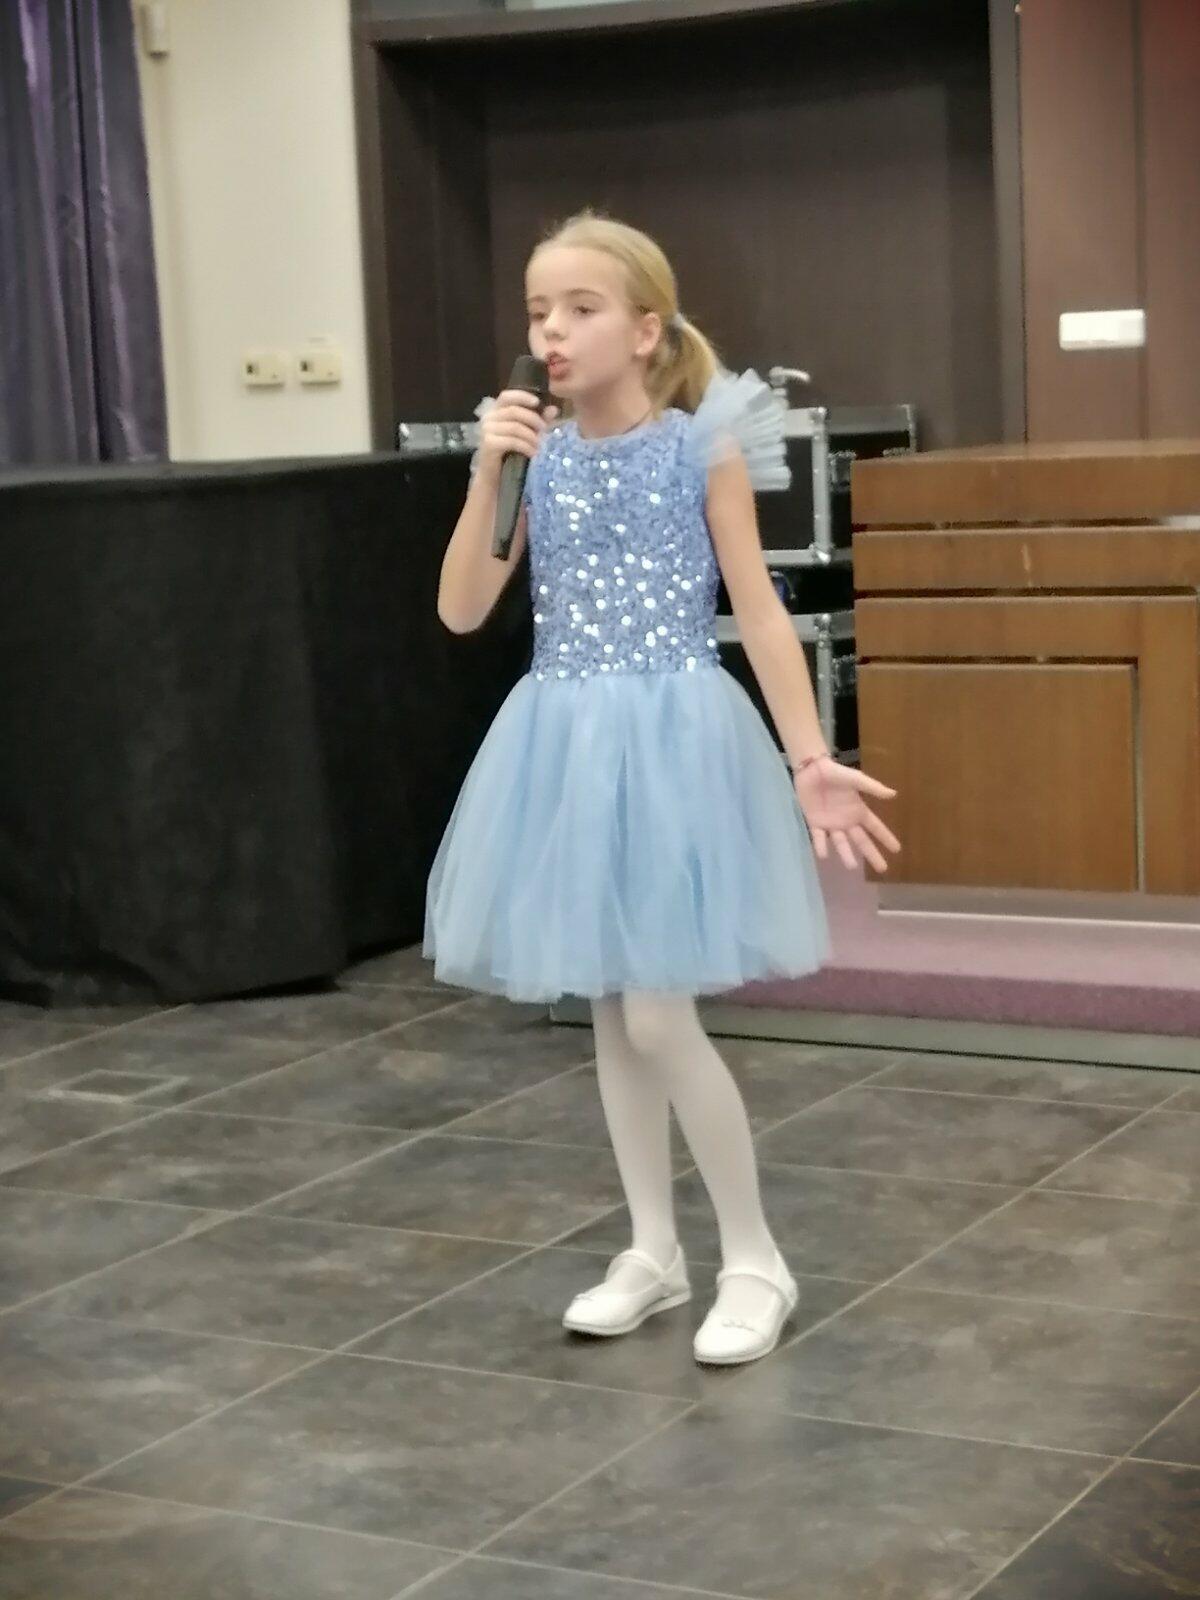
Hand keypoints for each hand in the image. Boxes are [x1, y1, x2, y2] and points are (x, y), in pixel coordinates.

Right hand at [478, 390, 557, 477]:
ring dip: (531, 436)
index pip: (506, 396)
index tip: (537, 402)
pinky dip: (525, 446)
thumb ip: (539, 420)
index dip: (522, 396)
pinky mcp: (489, 444)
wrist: (495, 476)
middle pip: (514, 411)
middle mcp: (489, 417)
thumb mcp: (527, 434)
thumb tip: (554, 410)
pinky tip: (533, 453)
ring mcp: (487, 430)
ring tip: (540, 445)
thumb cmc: (510, 452)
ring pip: (515, 427)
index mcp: (496, 410)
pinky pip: (512, 441)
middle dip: (533, 419)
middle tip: (545, 430)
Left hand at [792, 755, 900, 871]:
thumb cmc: (835, 773)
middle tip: (882, 869)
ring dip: (846, 854)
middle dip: (872, 854)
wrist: (811, 769)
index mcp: (858, 811)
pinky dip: (821, 846)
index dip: (886, 838)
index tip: (897, 850)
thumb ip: (873, 788)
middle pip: (861, 841)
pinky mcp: (815, 823)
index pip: (875, 828)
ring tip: (851, 867)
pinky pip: (819, 837)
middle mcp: (847, 821)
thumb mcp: (856, 779)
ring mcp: (831, 824)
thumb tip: (894, 794)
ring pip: (841, 843)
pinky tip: (824, 855)